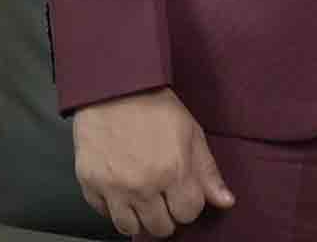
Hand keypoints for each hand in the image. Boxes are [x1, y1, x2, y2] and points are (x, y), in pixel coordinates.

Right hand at [68, 87, 235, 237]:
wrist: (113, 88)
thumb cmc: (153, 106)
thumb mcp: (191, 133)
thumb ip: (208, 172)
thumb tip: (226, 202)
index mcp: (173, 171)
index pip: (188, 213)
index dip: (188, 204)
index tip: (183, 193)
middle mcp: (143, 185)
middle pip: (161, 227)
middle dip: (166, 214)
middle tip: (163, 195)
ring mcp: (114, 188)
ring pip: (130, 228)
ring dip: (140, 217)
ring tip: (142, 197)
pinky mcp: (90, 185)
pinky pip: (104, 213)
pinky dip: (113, 207)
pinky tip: (121, 189)